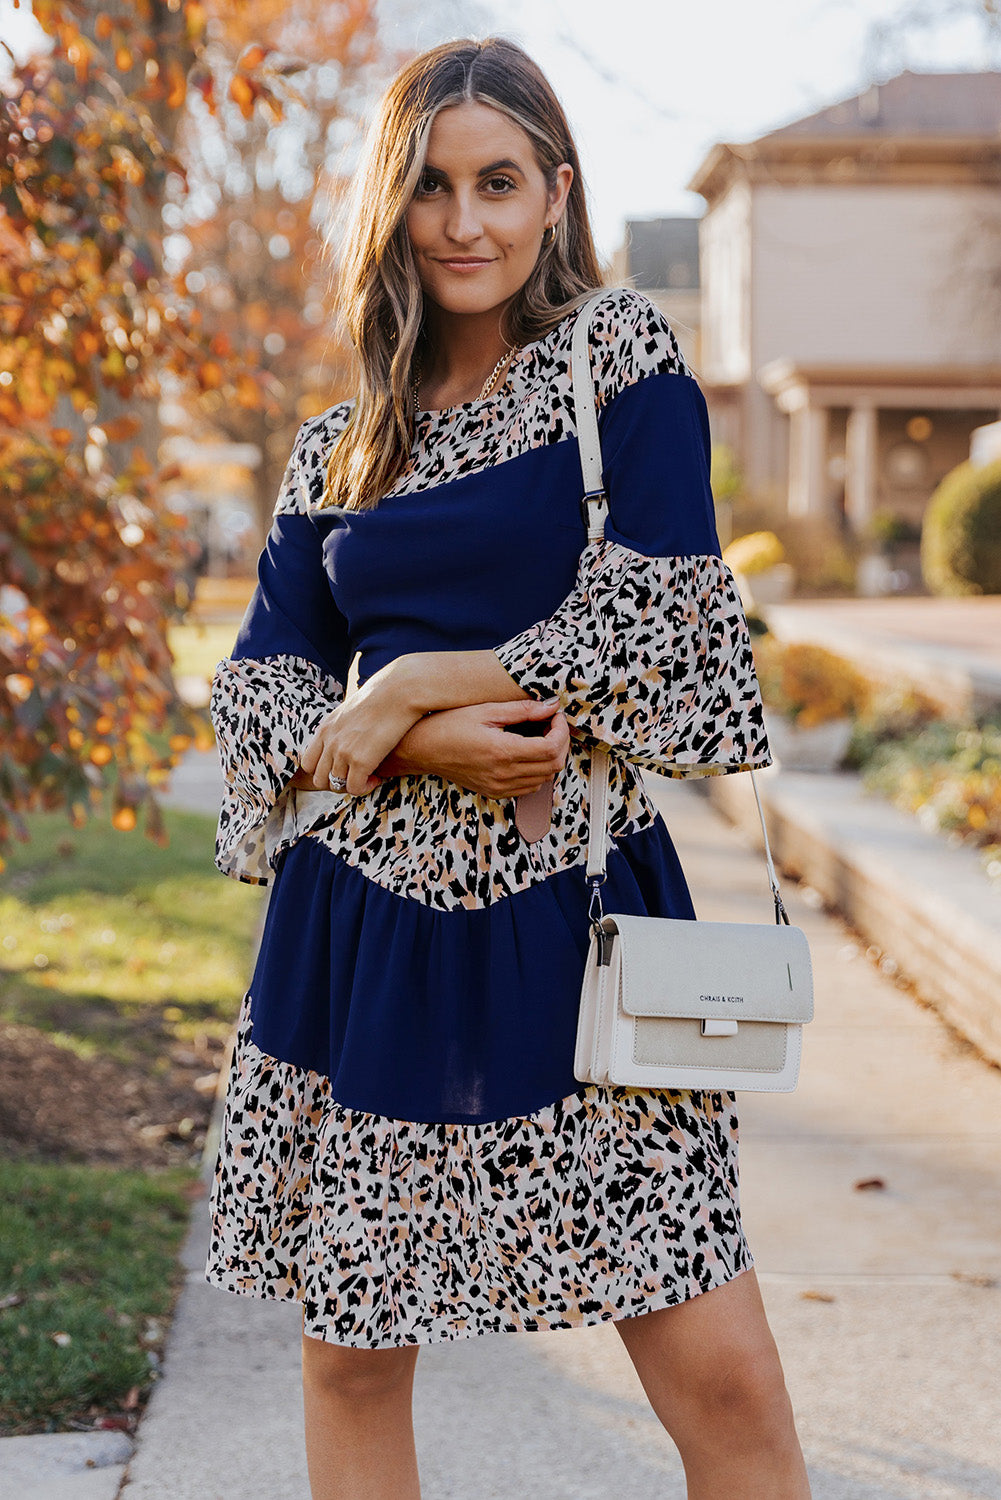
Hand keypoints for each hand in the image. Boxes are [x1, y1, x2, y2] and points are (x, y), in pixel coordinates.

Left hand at [295, 670, 424, 796]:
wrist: (399, 692)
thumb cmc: (382, 698)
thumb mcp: (351, 710)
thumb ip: (343, 725)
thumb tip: (349, 732)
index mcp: (325, 729)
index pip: (308, 763)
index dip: (323, 771)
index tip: (342, 769)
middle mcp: (330, 741)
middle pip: (318, 779)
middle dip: (336, 783)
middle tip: (355, 777)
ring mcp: (343, 752)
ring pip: (336, 785)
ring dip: (353, 784)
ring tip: (370, 776)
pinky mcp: (361, 761)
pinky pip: (354, 788)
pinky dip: (365, 788)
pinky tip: (377, 778)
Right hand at [375, 696, 569, 797]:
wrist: (422, 749)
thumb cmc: (449, 725)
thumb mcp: (486, 710)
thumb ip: (521, 709)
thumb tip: (551, 706)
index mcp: (502, 752)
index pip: (551, 748)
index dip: (561, 731)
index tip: (556, 715)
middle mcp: (503, 774)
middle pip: (553, 766)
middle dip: (560, 743)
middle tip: (551, 724)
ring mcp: (499, 787)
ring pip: (545, 779)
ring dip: (550, 758)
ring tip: (541, 736)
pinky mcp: (495, 792)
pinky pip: (529, 788)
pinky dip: (537, 771)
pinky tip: (528, 753)